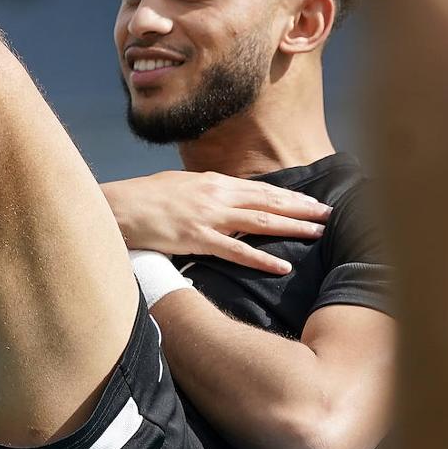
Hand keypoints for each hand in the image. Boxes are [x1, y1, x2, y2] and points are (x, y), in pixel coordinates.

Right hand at [101, 171, 331, 274]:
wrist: (117, 206)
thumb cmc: (144, 197)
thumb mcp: (180, 186)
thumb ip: (206, 192)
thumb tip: (225, 198)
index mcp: (212, 183)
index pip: (261, 189)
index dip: (290, 196)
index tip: (313, 202)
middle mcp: (216, 195)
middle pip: (268, 201)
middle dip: (302, 208)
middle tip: (330, 214)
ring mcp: (208, 216)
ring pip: (260, 221)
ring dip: (292, 227)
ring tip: (318, 233)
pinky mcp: (196, 238)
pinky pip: (235, 250)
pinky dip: (260, 257)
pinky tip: (281, 265)